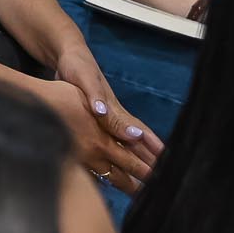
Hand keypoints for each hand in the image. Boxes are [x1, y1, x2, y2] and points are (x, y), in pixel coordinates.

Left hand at [52, 44, 159, 173]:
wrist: (66, 55)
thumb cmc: (77, 66)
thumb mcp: (85, 80)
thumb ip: (95, 96)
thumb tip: (103, 112)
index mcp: (113, 107)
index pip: (138, 131)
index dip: (152, 146)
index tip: (166, 163)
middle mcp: (113, 113)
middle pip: (135, 139)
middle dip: (149, 157)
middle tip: (162, 177)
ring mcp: (104, 115)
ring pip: (124, 139)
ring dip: (135, 156)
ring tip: (144, 175)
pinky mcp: (93, 115)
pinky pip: (109, 136)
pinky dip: (116, 148)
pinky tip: (117, 159)